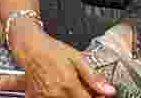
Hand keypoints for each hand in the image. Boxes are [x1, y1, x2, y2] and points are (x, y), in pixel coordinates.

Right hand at [0, 24, 115, 97]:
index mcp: (69, 85)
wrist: (30, 47)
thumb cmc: (52, 50)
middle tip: (80, 86)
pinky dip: (56, 96)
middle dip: (82, 95)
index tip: (98, 93)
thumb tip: (110, 91)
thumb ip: (93, 77)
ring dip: (69, 96)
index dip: (96, 97)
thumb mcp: (77, 58)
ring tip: (67, 85)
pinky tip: (57, 88)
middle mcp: (56, 94)